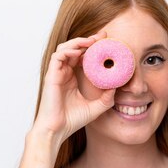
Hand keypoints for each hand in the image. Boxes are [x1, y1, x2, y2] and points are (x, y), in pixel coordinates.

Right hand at [32, 31, 114, 145]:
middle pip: (74, 48)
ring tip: (92, 41)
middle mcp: (64, 73)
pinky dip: (68, 51)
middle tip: (103, 37)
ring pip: (65, 49)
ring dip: (78, 42)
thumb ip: (106, 99)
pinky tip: (79, 52)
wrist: (57, 130)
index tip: (106, 42)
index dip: (92, 48)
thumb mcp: (95, 108)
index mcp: (72, 78)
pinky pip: (57, 57)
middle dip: (88, 40)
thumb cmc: (71, 120)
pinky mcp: (51, 76)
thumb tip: (117, 88)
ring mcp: (56, 74)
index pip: (81, 56)